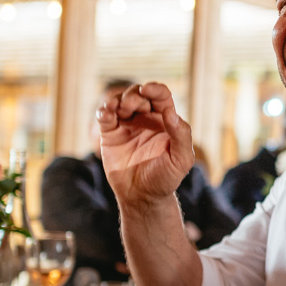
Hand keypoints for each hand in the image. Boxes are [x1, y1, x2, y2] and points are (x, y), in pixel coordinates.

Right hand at [97, 82, 194, 205]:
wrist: (142, 197)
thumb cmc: (166, 178)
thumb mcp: (181, 159)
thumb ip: (181, 135)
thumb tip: (170, 111)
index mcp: (165, 121)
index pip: (161, 96)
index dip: (154, 88)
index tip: (146, 90)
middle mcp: (146, 119)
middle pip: (138, 95)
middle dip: (133, 95)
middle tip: (130, 105)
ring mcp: (127, 125)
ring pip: (120, 101)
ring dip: (117, 100)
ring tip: (117, 109)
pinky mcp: (110, 134)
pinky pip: (105, 117)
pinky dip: (103, 111)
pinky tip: (106, 114)